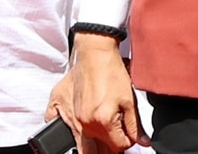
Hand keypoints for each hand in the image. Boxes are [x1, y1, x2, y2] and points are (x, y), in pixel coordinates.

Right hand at [64, 35, 146, 152]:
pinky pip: (54, 126)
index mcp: (103, 122)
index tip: (129, 134)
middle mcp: (85, 123)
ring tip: (101, 133)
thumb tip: (143, 142)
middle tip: (115, 134)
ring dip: (93, 143)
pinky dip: (67, 130)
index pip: (118, 147)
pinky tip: (75, 128)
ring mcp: (70, 117)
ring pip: (81, 144)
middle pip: (97, 150)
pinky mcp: (59, 107)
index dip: (127, 142)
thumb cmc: (111, 72)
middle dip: (109, 146)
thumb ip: (134, 125)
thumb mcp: (129, 100)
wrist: (95, 53)